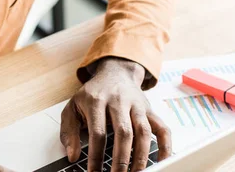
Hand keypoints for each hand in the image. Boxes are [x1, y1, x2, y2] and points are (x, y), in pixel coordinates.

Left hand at [60, 57, 171, 171]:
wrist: (115, 72)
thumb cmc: (93, 94)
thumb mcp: (72, 106)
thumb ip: (69, 131)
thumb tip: (72, 155)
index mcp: (96, 101)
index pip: (98, 132)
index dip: (96, 155)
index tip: (94, 171)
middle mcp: (118, 101)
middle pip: (123, 132)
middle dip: (121, 158)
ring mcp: (136, 105)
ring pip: (143, 131)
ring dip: (141, 155)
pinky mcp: (149, 110)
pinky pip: (162, 128)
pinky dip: (165, 146)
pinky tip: (161, 161)